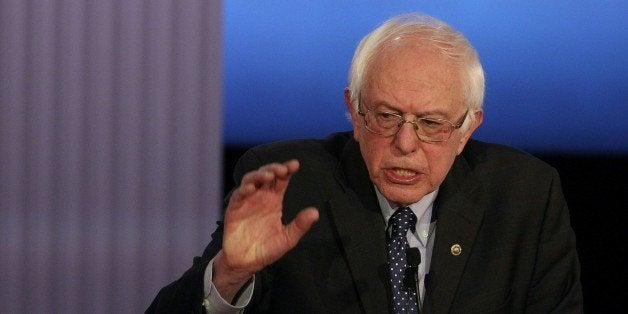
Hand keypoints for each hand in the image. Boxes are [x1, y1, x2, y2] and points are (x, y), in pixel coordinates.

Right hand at [213, 159, 318, 300]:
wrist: (246, 263)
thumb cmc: (266, 249)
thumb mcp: (287, 238)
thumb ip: (300, 225)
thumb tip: (315, 212)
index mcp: (274, 201)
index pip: (281, 180)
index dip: (287, 170)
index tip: (295, 164)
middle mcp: (261, 197)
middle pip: (266, 175)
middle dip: (273, 169)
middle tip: (282, 170)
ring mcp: (247, 201)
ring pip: (251, 180)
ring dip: (259, 175)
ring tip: (268, 176)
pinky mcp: (234, 209)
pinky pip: (238, 195)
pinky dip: (244, 189)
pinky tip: (252, 188)